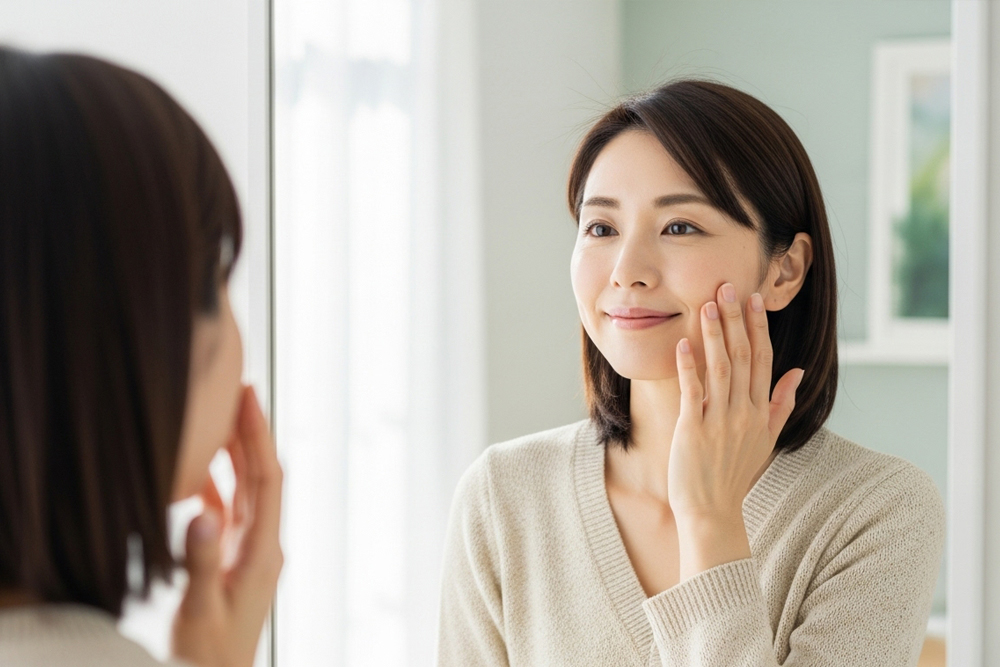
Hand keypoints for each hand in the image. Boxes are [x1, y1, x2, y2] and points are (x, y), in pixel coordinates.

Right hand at [172, 386, 283, 666]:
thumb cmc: (210, 653)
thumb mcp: (201, 607)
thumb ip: (200, 561)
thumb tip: (201, 513)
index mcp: (262, 550)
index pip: (266, 478)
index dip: (258, 434)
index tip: (247, 397)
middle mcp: (261, 543)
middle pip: (258, 475)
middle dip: (249, 433)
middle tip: (235, 390)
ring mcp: (248, 550)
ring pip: (243, 490)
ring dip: (232, 455)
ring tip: (216, 418)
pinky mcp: (231, 559)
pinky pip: (226, 511)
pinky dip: (213, 486)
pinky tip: (196, 473)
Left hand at [669, 284, 802, 579]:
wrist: (713, 511)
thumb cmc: (735, 474)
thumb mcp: (766, 438)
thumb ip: (781, 402)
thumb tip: (797, 372)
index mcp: (760, 411)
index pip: (763, 359)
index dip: (757, 327)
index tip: (752, 298)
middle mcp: (744, 412)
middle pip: (743, 357)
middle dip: (735, 320)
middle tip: (727, 287)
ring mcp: (720, 421)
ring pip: (721, 368)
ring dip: (714, 335)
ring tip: (707, 305)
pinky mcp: (695, 430)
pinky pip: (694, 392)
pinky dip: (689, 366)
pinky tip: (683, 343)